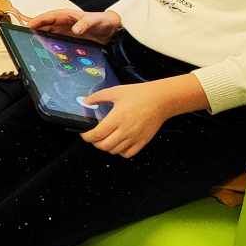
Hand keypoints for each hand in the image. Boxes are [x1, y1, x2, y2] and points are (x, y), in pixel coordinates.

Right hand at [27, 8, 121, 41]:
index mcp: (67, 15)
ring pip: (49, 34)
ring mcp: (65, 31)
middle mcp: (63, 23)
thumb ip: (86, 23)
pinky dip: (50, 46)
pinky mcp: (68, 39)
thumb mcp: (95, 21)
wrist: (112, 29)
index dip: (38, 21)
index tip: (29, 26)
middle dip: (35, 31)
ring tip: (32, 47)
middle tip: (24, 39)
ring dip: (41, 40)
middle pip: (45, 26)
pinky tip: (47, 54)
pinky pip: (56, 42)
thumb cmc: (103, 21)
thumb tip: (75, 29)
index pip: (49, 17)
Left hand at [80, 77, 197, 156]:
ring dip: (106, 147)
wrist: (161, 100)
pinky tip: (119, 143)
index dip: (86, 136)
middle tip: (94, 136)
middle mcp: (125, 131)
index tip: (84, 133)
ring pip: (114, 151)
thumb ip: (98, 97)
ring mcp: (134, 138)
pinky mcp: (142, 142)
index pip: (96, 135)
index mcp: (116, 118)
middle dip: (95, 142)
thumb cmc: (140, 94)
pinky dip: (120, 151)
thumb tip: (85, 101)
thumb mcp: (116, 91)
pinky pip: (127, 154)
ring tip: (106, 138)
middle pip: (103, 146)